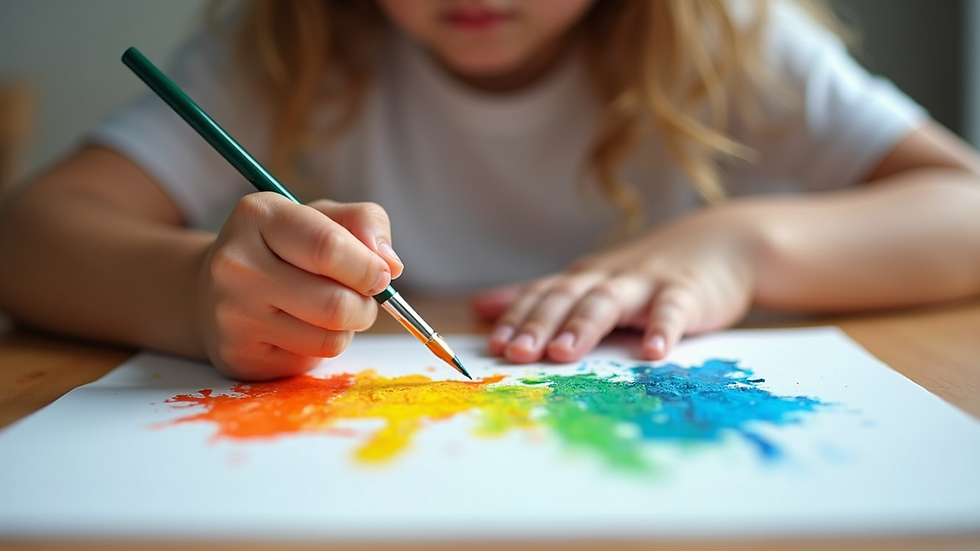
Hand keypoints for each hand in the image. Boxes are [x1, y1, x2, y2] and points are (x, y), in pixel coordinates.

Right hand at [195, 193, 402, 379]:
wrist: (214, 290)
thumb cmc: (283, 248)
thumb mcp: (322, 217)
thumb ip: (364, 223)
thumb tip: (391, 264)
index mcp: (259, 216)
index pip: (329, 247)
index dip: (369, 267)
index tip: (382, 274)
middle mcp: (238, 265)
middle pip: (335, 303)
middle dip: (366, 305)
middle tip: (364, 298)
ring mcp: (233, 313)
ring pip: (329, 338)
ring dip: (348, 328)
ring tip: (333, 310)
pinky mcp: (239, 353)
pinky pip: (310, 359)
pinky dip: (322, 346)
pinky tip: (303, 327)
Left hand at [472, 205, 760, 362]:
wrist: (721, 242)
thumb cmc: (646, 273)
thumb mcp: (590, 282)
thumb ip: (540, 297)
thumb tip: (481, 307)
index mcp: (584, 280)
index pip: (542, 295)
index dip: (517, 319)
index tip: (494, 346)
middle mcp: (608, 278)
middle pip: (567, 298)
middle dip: (539, 324)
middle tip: (516, 352)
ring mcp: (647, 283)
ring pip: (609, 301)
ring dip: (584, 326)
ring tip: (564, 352)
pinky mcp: (688, 292)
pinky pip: (673, 309)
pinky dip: (662, 328)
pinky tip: (652, 352)